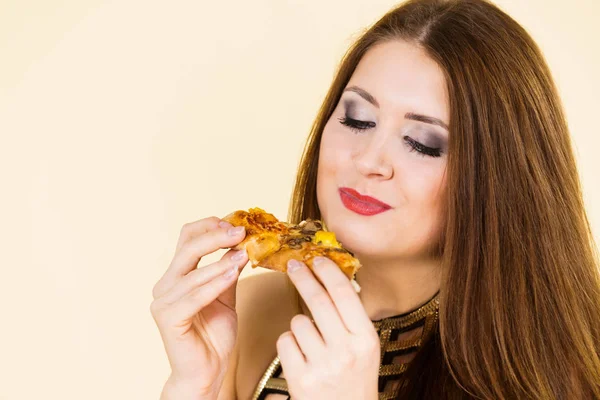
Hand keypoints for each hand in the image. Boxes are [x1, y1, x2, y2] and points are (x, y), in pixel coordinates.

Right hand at [150, 217, 247, 398]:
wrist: (207, 372)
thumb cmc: (214, 336)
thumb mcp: (227, 295)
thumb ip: (229, 270)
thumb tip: (242, 244)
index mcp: (177, 275)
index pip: (188, 238)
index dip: (211, 226)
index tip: (238, 224)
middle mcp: (165, 285)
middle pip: (188, 247)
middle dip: (216, 236)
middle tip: (242, 231)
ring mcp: (163, 302)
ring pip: (194, 272)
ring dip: (221, 260)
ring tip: (245, 253)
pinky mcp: (168, 319)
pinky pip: (194, 296)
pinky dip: (215, 283)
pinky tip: (234, 274)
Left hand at [277, 257, 379, 399]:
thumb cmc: (354, 379)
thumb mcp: (365, 348)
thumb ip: (351, 318)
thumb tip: (332, 279)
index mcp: (366, 340)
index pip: (345, 294)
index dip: (329, 272)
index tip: (317, 259)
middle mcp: (346, 351)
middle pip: (318, 300)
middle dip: (303, 277)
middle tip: (293, 265)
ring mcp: (322, 366)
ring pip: (298, 322)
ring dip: (299, 325)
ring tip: (311, 343)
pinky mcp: (300, 379)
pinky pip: (285, 341)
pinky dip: (289, 344)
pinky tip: (301, 356)